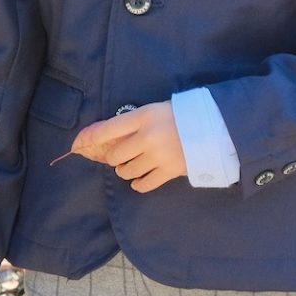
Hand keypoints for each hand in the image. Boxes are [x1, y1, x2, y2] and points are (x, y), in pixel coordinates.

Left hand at [71, 101, 187, 192]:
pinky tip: (141, 180)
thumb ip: (133, 122)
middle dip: (115, 157)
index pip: (107, 129)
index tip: (77, 144)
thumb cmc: (184, 115)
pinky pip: (144, 184)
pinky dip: (139, 184)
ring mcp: (158, 156)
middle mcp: (148, 136)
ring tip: (134, 165)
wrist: (217, 126)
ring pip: (127, 171)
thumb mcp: (157, 110)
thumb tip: (102, 136)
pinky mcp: (169, 171)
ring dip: (126, 170)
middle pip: (115, 155)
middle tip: (122, 155)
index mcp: (144, 116)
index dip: (89, 138)